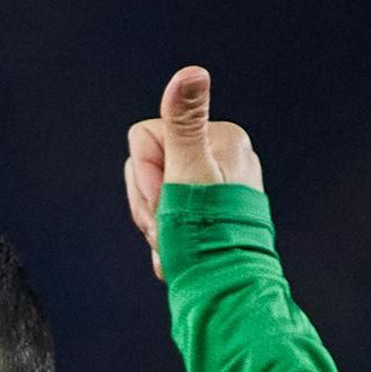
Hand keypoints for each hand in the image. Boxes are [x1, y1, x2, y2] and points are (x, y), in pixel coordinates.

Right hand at [125, 66, 264, 279]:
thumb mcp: (188, 174)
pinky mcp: (211, 217)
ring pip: (158, 195)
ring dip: (157, 225)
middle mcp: (223, 159)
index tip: (162, 200)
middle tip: (167, 227)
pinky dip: (168, 239)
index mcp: (221, 140)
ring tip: (175, 244)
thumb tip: (192, 74)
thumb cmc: (208, 241)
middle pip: (151, 167)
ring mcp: (217, 190)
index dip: (144, 175)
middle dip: (150, 203)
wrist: (226, 297)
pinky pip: (172, 217)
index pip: (147, 138)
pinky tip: (179, 254)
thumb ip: (184, 123)